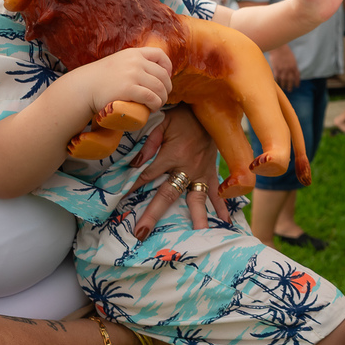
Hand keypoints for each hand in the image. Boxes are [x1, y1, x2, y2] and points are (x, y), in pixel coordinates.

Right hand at [67, 47, 171, 116]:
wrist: (83, 87)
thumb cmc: (101, 79)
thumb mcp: (119, 63)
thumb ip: (133, 63)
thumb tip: (153, 73)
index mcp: (133, 53)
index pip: (160, 55)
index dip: (168, 67)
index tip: (165, 78)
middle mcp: (135, 61)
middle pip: (163, 75)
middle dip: (166, 88)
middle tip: (162, 97)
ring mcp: (132, 74)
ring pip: (159, 87)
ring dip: (162, 98)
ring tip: (156, 104)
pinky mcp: (128, 89)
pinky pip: (151, 97)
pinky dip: (155, 104)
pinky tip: (151, 108)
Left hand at [129, 104, 228, 238]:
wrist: (211, 108)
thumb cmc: (182, 115)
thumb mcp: (162, 123)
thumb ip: (149, 143)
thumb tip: (135, 164)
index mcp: (173, 154)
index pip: (147, 175)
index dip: (132, 188)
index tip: (119, 202)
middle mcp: (188, 167)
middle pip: (167, 195)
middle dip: (153, 214)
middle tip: (141, 232)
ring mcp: (202, 172)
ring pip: (197, 199)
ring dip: (196, 218)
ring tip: (197, 236)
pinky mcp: (212, 172)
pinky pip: (216, 191)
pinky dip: (221, 206)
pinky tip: (226, 221)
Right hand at [269, 45, 300, 92]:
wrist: (278, 47)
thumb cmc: (285, 52)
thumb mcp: (292, 59)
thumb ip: (292, 66)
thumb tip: (293, 72)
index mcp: (294, 66)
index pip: (297, 76)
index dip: (297, 82)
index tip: (297, 86)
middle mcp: (289, 69)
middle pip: (290, 80)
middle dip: (290, 86)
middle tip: (289, 90)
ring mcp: (282, 69)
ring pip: (283, 80)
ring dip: (283, 85)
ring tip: (283, 88)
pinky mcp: (276, 69)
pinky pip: (277, 77)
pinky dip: (278, 81)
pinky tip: (278, 84)